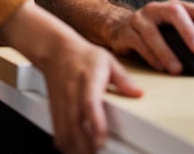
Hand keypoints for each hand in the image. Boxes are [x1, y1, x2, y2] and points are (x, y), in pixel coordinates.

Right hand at [34, 32, 140, 153]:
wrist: (56, 50)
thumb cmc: (82, 56)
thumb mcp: (107, 60)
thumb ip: (123, 79)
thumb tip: (138, 92)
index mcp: (88, 82)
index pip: (90, 105)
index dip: (95, 123)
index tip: (101, 139)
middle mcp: (72, 94)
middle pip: (75, 124)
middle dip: (85, 144)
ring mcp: (62, 103)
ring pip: (64, 130)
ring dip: (74, 147)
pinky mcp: (55, 108)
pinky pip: (57, 129)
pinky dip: (64, 142)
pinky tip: (72, 150)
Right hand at [106, 0, 193, 73]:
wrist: (117, 26)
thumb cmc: (153, 31)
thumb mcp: (172, 30)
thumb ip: (189, 38)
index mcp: (174, 7)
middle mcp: (157, 9)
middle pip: (174, 13)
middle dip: (189, 31)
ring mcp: (140, 19)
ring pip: (152, 32)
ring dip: (166, 52)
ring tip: (178, 69)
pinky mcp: (126, 32)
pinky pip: (138, 44)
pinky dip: (151, 57)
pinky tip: (160, 68)